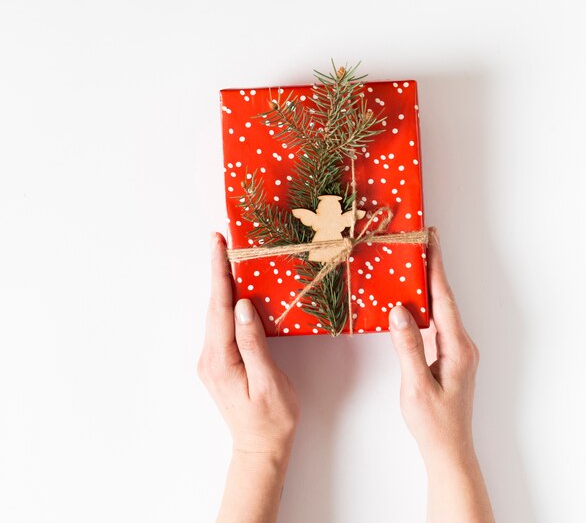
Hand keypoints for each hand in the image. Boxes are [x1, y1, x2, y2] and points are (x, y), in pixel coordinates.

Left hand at [197, 232, 299, 457]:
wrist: (260, 449)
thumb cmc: (272, 419)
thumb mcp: (269, 382)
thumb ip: (254, 344)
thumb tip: (243, 307)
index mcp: (221, 359)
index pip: (219, 306)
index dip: (219, 272)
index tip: (217, 244)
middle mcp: (210, 357)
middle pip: (214, 305)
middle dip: (217, 270)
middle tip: (221, 240)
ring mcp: (212, 360)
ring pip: (216, 314)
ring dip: (221, 285)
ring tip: (227, 257)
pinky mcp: (218, 363)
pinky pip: (221, 325)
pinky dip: (226, 302)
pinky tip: (233, 292)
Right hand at [389, 227, 479, 468]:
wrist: (449, 451)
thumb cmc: (434, 423)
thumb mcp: (416, 386)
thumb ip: (408, 347)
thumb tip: (399, 311)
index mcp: (457, 347)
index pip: (444, 298)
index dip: (437, 267)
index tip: (432, 240)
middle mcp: (462, 344)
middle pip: (445, 298)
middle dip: (434, 268)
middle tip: (423, 241)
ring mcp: (458, 351)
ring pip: (442, 310)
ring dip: (430, 286)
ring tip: (416, 263)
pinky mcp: (451, 357)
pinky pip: (438, 323)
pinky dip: (427, 306)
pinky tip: (415, 301)